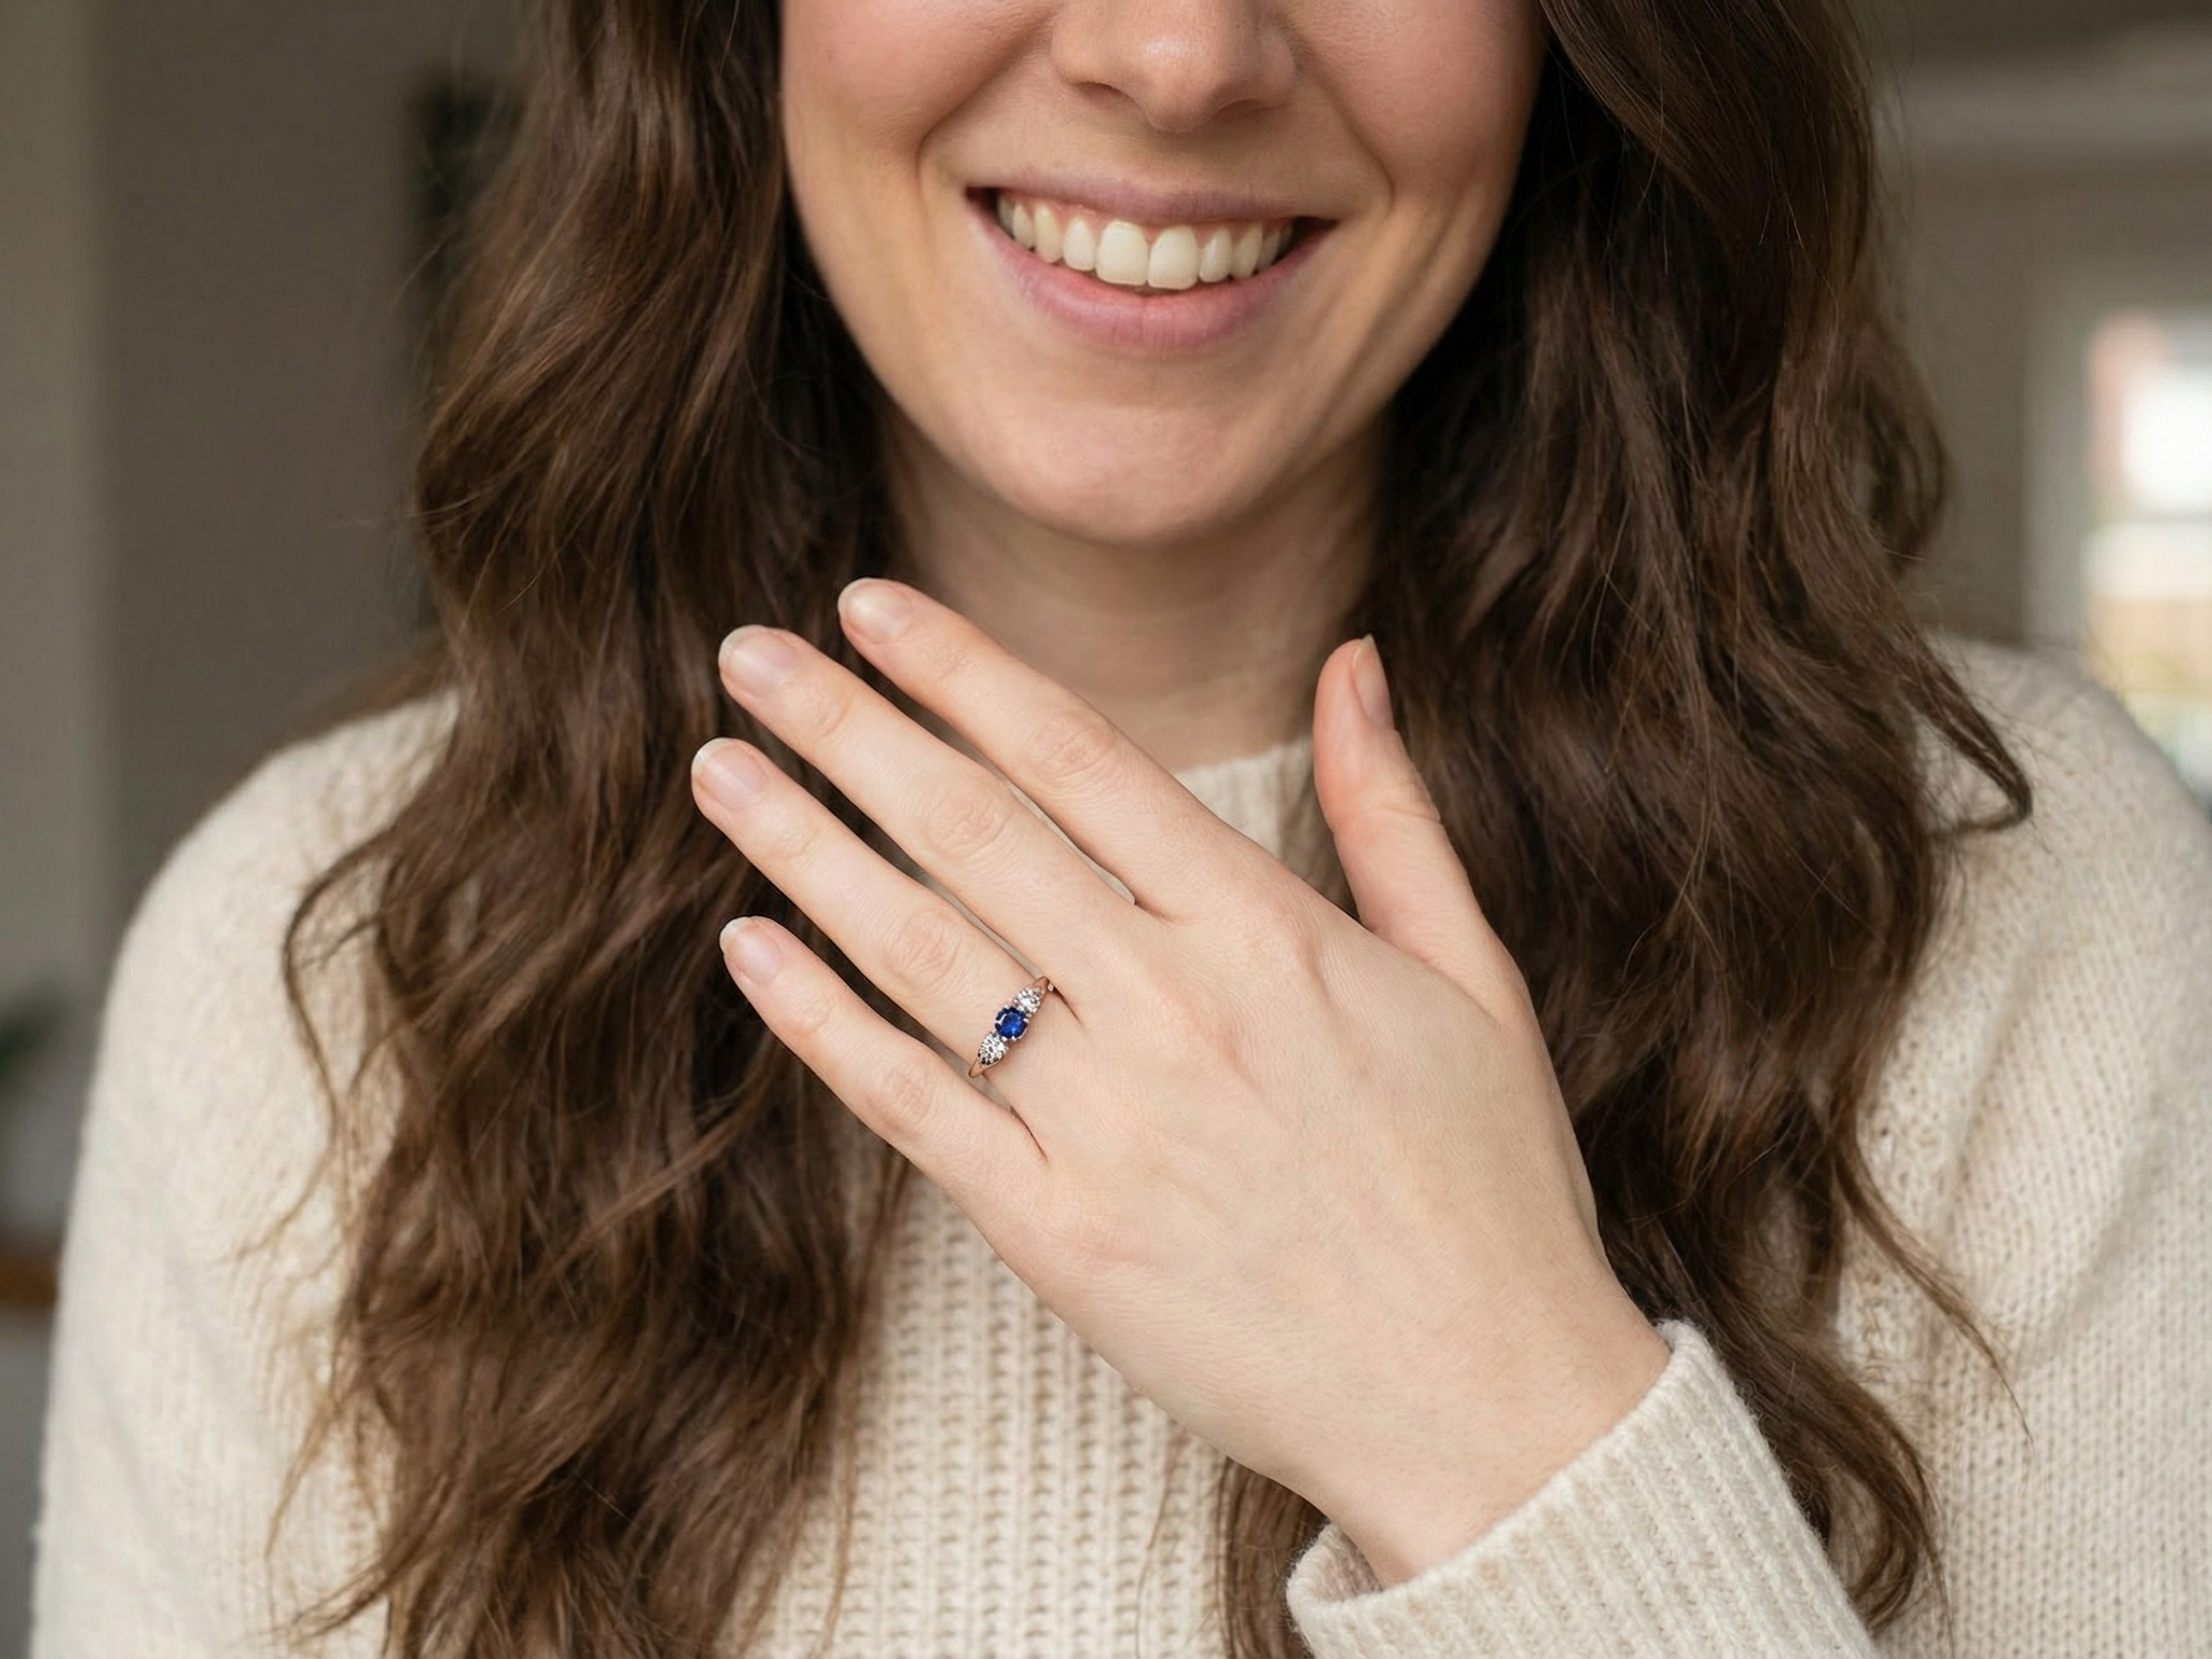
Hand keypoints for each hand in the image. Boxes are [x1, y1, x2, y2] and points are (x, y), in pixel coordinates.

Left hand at [690, 578, 1668, 1585]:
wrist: (1486, 1411)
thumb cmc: (1489, 1185)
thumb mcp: (1474, 974)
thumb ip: (1390, 810)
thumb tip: (1353, 655)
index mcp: (1270, 933)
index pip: (1081, 757)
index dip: (961, 670)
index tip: (868, 607)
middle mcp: (1176, 1010)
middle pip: (975, 832)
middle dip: (848, 728)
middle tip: (746, 655)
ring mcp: (1109, 1127)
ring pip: (922, 956)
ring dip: (805, 851)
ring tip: (720, 772)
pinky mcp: (1059, 1240)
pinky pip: (915, 1111)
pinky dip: (822, 1025)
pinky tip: (746, 949)